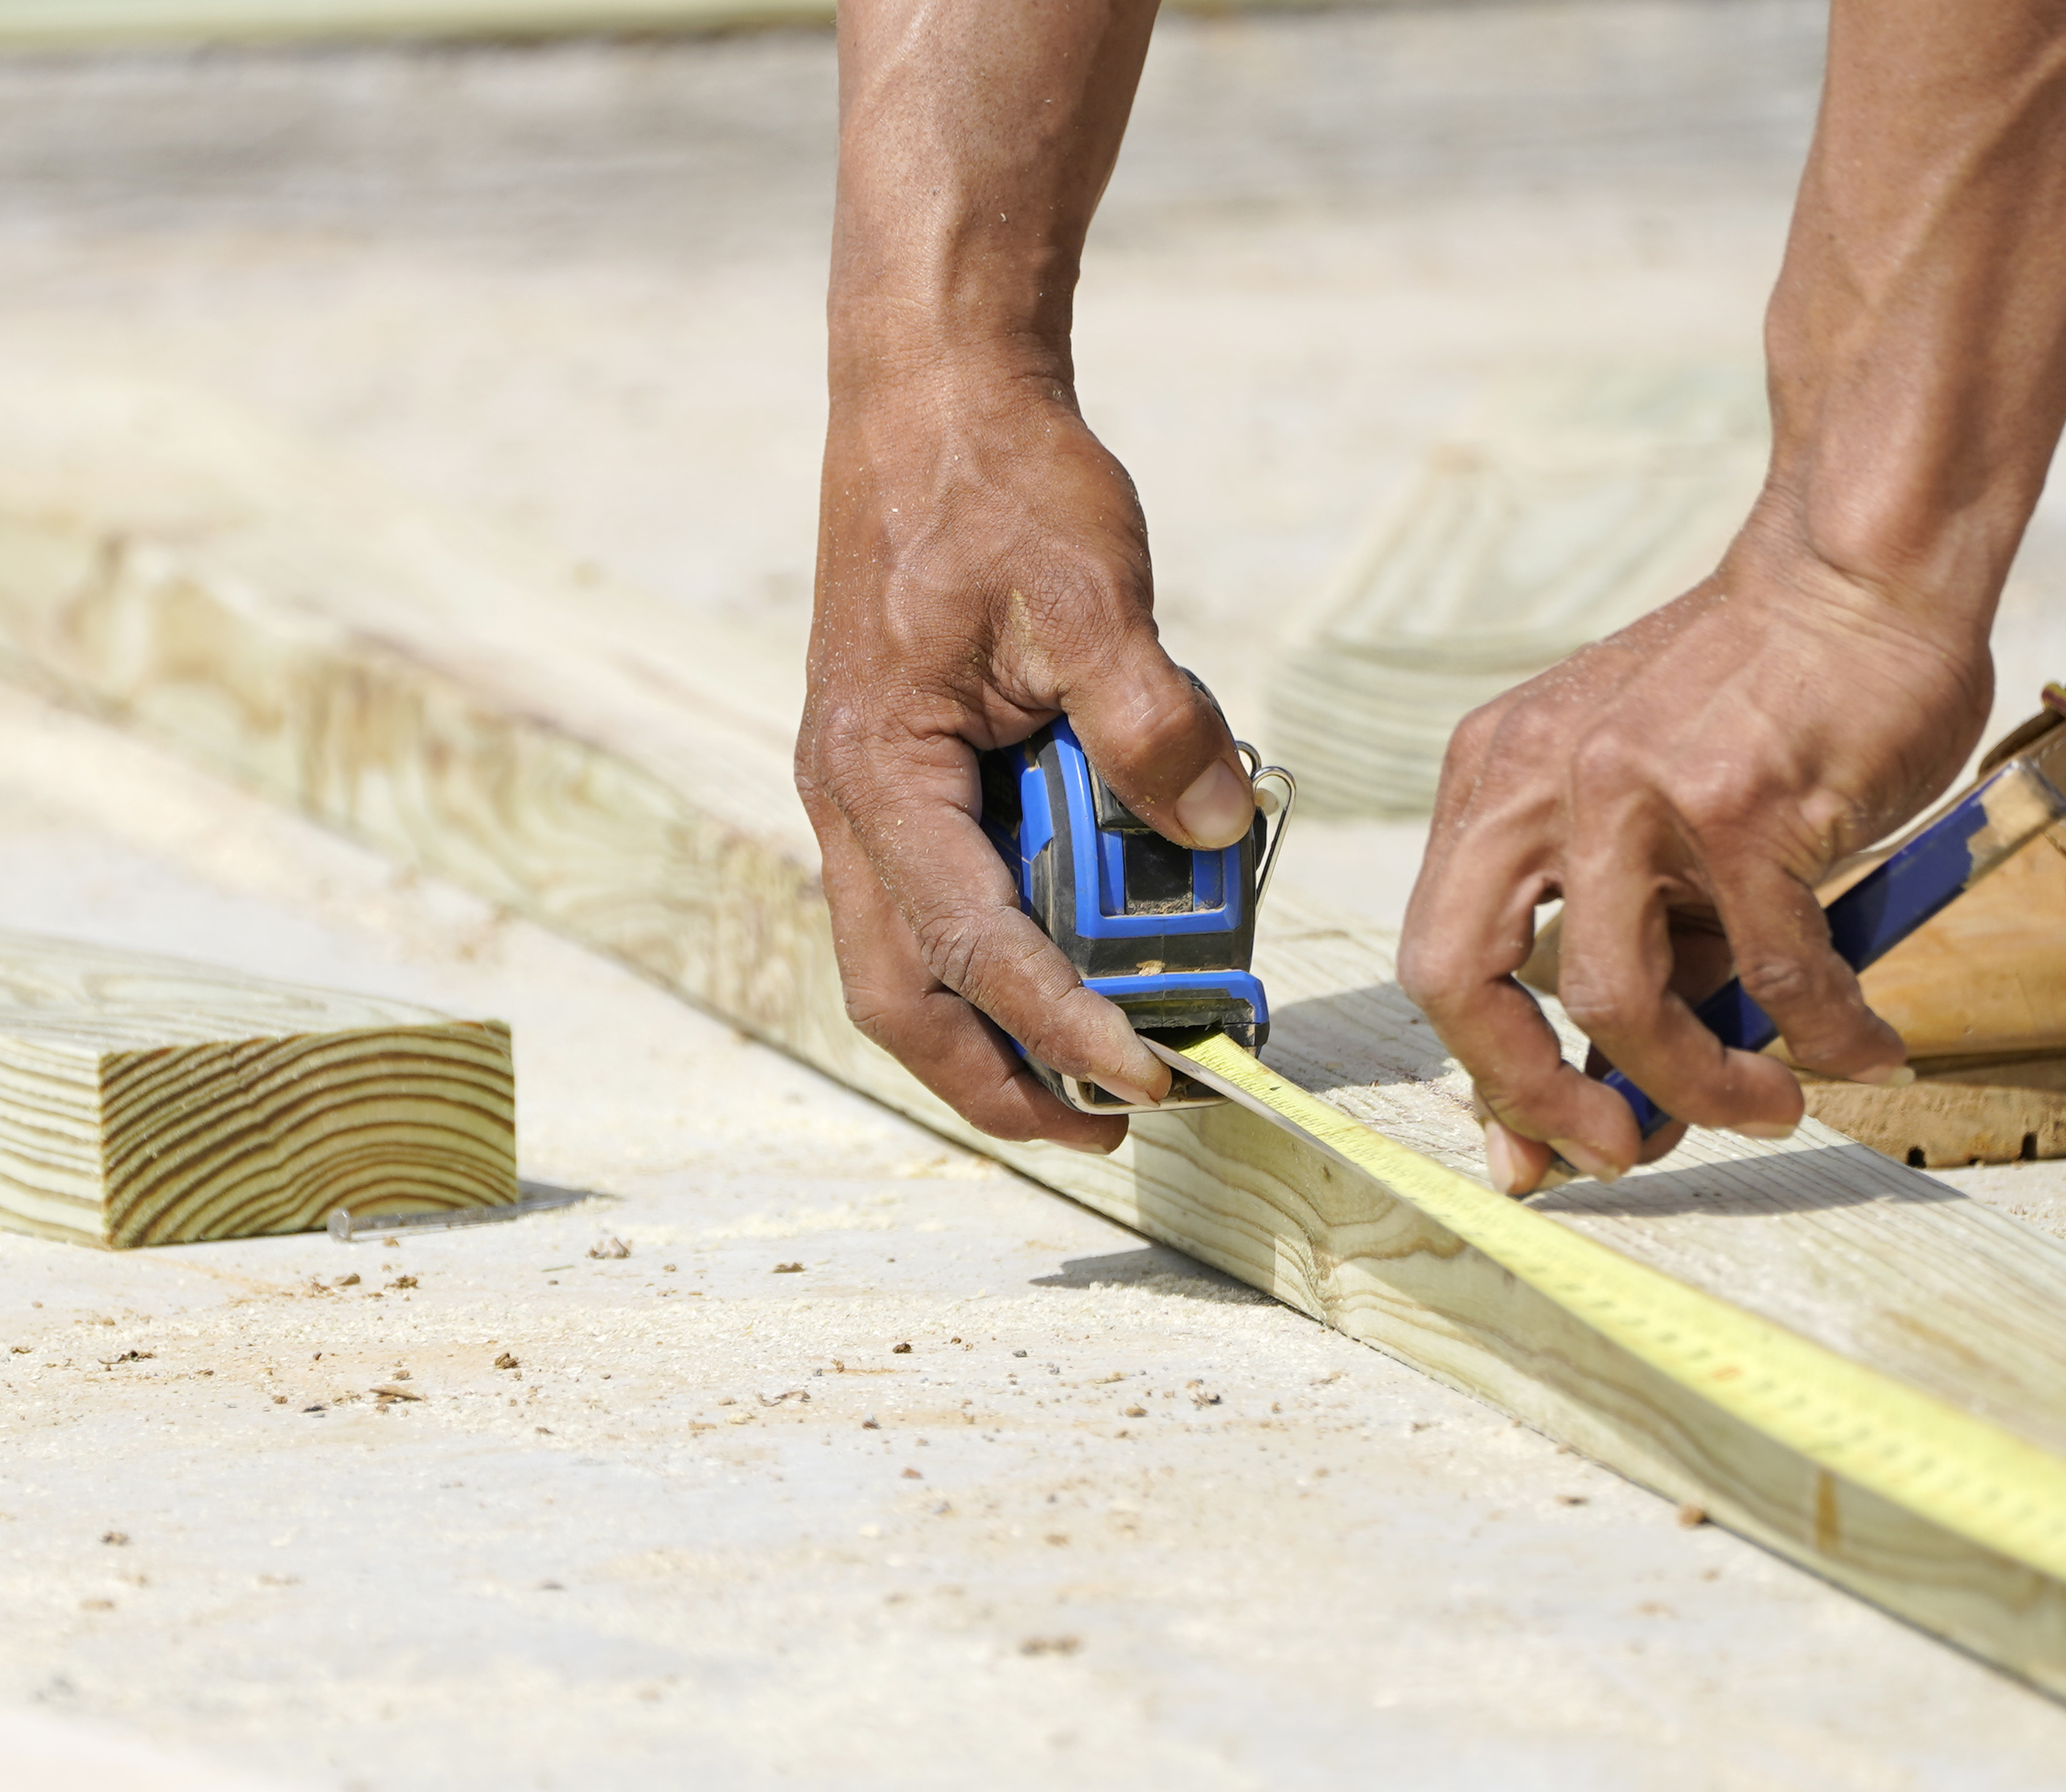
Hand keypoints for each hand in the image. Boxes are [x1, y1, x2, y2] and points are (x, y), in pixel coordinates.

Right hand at [800, 367, 1257, 1152]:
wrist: (932, 391)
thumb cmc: (999, 480)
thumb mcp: (1090, 593)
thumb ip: (1149, 719)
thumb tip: (1214, 828)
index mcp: (878, 769)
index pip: (969, 942)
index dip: (1057, 1025)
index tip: (1149, 1078)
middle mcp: (851, 800)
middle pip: (901, 998)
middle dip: (998, 1080)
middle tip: (1111, 1126)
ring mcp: (871, 791)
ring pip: (912, 961)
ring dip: (1000, 1030)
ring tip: (1107, 1071)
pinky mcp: (906, 772)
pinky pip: (944, 897)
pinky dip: (1008, 951)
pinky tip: (1091, 953)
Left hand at [1398, 543, 1991, 1192]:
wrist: (1860, 570)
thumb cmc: (1767, 701)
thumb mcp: (1651, 812)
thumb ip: (1630, 936)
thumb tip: (1615, 1107)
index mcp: (1494, 777)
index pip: (1440, 958)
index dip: (1487, 1075)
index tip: (1545, 1149)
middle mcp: (1537, 778)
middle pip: (1465, 984)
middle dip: (1534, 1100)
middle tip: (1619, 1152)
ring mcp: (1630, 787)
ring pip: (1620, 1003)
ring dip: (1701, 1088)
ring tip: (1771, 1107)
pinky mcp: (1737, 803)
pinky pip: (1776, 971)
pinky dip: (1827, 1034)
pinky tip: (1865, 1051)